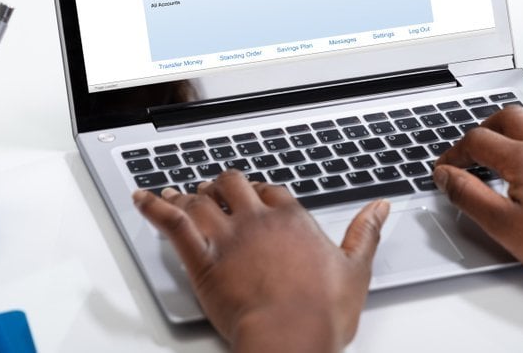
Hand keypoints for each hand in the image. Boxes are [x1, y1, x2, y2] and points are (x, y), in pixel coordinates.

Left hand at [133, 170, 389, 351]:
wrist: (290, 340)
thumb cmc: (321, 313)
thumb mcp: (356, 270)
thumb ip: (366, 233)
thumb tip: (380, 208)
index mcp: (292, 219)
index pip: (270, 190)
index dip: (258, 190)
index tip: (254, 194)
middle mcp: (258, 220)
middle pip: (232, 184)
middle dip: (222, 184)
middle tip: (215, 191)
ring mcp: (227, 237)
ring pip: (202, 198)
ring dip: (189, 193)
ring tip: (179, 192)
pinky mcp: (202, 260)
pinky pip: (172, 223)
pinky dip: (154, 206)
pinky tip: (143, 198)